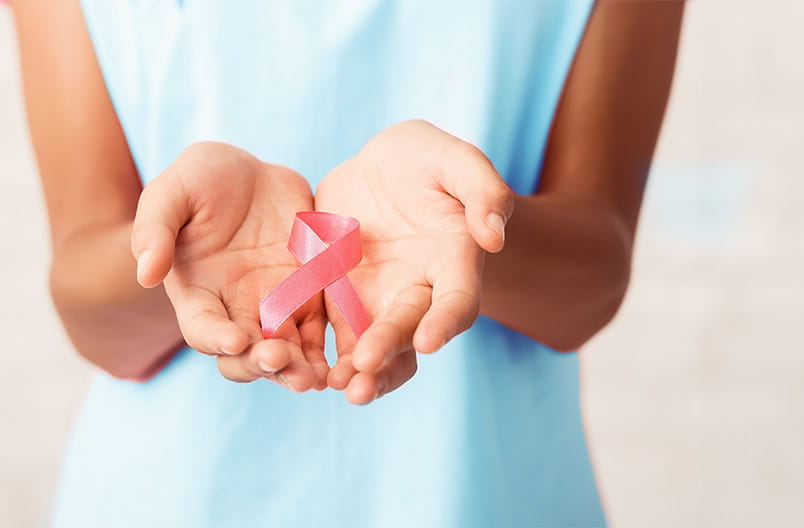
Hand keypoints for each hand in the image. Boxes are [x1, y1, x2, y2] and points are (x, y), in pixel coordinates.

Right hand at [132, 142, 328, 390]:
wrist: (252, 172)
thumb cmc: (201, 179)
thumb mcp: (172, 192)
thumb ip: (155, 229)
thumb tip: (146, 273)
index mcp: (196, 292)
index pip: (201, 327)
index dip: (215, 338)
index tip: (233, 340)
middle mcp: (233, 311)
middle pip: (244, 355)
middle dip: (261, 363)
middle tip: (280, 359)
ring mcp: (273, 309)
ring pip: (285, 354)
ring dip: (297, 369)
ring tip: (314, 376)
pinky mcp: (308, 300)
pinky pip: (320, 333)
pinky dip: (329, 351)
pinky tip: (343, 359)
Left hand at [316, 120, 514, 403]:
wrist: (380, 168)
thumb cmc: (427, 160)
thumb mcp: (454, 159)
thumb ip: (482, 190)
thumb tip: (494, 237)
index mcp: (453, 263)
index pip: (457, 301)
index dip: (445, 322)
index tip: (429, 341)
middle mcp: (418, 292)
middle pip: (408, 330)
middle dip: (389, 351)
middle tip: (365, 369)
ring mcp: (379, 302)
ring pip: (374, 348)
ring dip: (360, 372)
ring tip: (341, 387)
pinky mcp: (341, 301)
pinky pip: (334, 336)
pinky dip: (324, 357)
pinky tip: (309, 371)